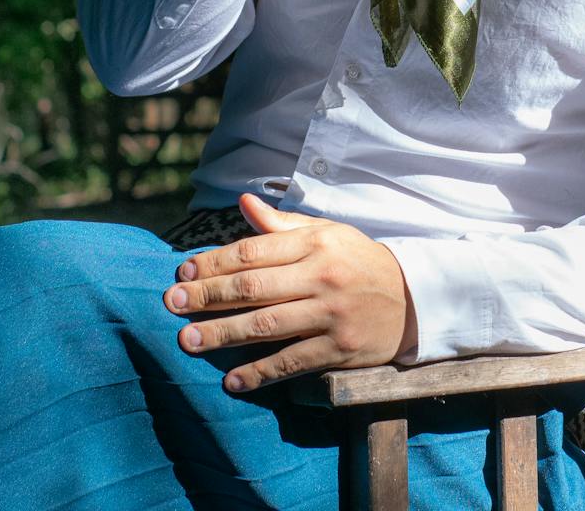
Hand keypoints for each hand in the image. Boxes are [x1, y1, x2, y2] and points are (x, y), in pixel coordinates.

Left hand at [164, 193, 418, 392]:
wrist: (414, 299)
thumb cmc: (359, 262)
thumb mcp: (327, 233)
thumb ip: (281, 224)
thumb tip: (242, 203)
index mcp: (315, 243)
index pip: (253, 251)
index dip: (214, 262)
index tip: (182, 274)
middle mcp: (321, 276)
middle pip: (253, 287)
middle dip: (208, 297)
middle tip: (171, 305)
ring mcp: (331, 315)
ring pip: (266, 325)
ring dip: (222, 334)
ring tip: (187, 340)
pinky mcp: (340, 349)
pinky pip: (292, 362)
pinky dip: (260, 373)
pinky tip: (231, 380)